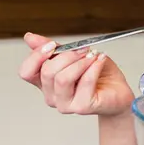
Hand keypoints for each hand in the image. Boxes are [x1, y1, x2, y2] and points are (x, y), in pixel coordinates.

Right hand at [17, 33, 134, 116]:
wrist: (117, 91)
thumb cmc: (97, 74)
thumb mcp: (74, 55)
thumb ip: (53, 48)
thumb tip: (29, 37)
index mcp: (45, 82)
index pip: (26, 72)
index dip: (36, 56)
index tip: (52, 44)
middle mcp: (51, 95)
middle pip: (47, 72)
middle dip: (66, 55)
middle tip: (83, 48)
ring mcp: (65, 104)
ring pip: (63, 79)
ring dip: (80, 62)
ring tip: (93, 55)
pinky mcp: (82, 107)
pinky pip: (84, 83)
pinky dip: (93, 67)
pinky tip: (100, 60)